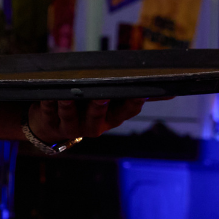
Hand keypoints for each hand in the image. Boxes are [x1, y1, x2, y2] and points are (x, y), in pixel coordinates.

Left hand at [28, 97, 147, 143]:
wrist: (51, 125)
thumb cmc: (85, 106)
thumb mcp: (110, 102)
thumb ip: (132, 94)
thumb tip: (172, 91)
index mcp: (111, 118)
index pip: (126, 112)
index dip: (133, 104)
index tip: (139, 93)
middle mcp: (93, 127)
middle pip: (97, 117)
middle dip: (99, 107)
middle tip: (101, 96)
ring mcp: (70, 127)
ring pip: (70, 116)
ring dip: (68, 106)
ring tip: (67, 95)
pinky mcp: (50, 124)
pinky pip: (48, 113)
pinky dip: (47, 104)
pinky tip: (46, 96)